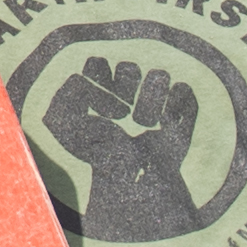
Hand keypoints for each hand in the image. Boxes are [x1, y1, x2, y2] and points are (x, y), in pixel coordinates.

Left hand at [44, 57, 198, 218]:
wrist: (130, 182)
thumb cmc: (98, 154)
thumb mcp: (66, 130)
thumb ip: (62, 101)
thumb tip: (79, 79)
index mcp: (103, 86)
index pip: (97, 65)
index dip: (96, 85)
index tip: (96, 110)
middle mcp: (131, 88)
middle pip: (128, 68)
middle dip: (124, 91)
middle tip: (121, 116)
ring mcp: (157, 96)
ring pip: (159, 74)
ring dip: (150, 99)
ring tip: (142, 123)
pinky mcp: (181, 109)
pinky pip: (184, 90)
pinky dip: (175, 106)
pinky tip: (165, 124)